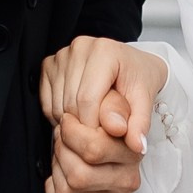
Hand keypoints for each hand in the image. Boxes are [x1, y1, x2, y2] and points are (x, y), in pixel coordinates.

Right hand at [40, 38, 166, 192]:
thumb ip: (140, 123)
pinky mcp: (49, 64)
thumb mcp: (145, 101)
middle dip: (84, 126)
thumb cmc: (138, 79)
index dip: (93, 126)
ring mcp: (62, 55)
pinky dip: (60, 116)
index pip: (87, 99)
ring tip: (93, 121)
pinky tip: (79, 114)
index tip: (104, 138)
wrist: (132, 64)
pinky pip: (47, 103)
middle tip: (100, 132)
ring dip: (71, 124)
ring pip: (57, 105)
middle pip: (71, 102)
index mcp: (104, 51)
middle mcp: (80, 47)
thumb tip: (137, 146)